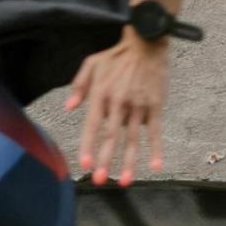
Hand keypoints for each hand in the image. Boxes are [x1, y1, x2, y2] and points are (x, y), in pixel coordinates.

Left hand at [64, 28, 169, 186]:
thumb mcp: (91, 64)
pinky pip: (155, 131)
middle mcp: (119, 102)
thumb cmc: (116, 56)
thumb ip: (78, 86)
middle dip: (105, 160)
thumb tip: (68, 108)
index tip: (85, 165)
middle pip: (111, 137)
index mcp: (101, 94)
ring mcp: (139, 106)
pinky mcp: (156, 106)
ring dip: (130, 162)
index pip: (92, 125)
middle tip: (100, 180)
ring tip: (125, 182)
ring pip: (132, 139)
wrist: (146, 43)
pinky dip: (156, 149)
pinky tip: (156, 166)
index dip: (88, 146)